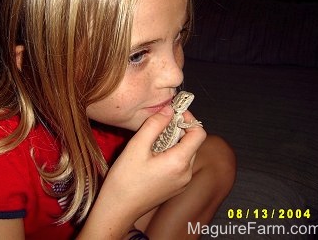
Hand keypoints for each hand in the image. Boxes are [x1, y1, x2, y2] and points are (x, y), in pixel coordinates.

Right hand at [80, 106, 205, 238]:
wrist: (118, 209)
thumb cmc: (124, 180)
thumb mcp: (136, 146)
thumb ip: (155, 124)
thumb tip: (169, 109)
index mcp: (179, 162)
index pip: (199, 133)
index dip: (188, 119)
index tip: (173, 113)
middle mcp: (186, 173)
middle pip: (193, 143)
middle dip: (179, 130)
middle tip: (159, 125)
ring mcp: (183, 182)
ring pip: (187, 153)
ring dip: (175, 142)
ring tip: (153, 141)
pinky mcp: (176, 188)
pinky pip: (181, 164)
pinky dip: (172, 154)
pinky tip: (153, 155)